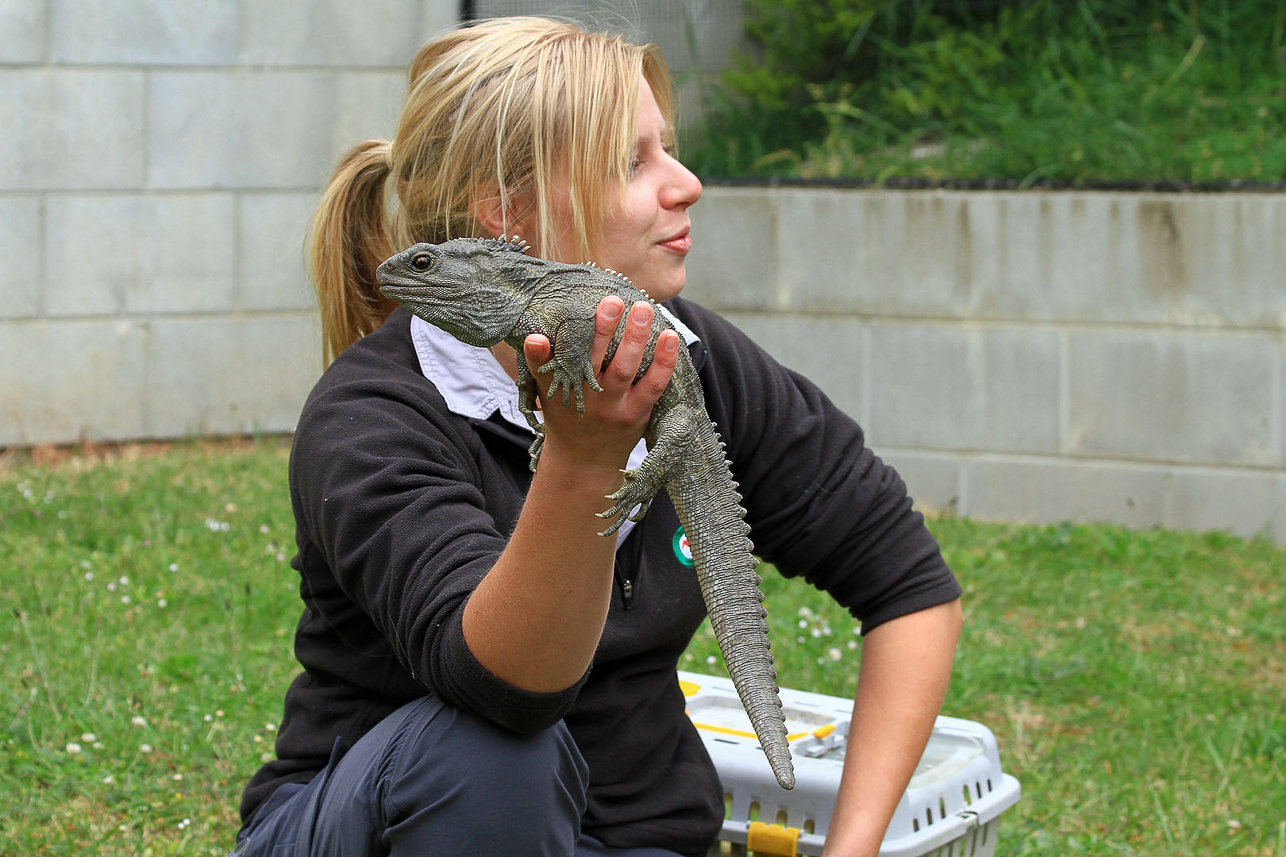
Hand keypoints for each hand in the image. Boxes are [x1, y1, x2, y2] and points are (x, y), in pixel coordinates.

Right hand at [522, 296, 679, 473]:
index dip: (556, 344)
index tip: (551, 327)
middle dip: (604, 329)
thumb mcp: (547, 392)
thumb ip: (542, 364)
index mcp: (563, 389)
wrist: (584, 462)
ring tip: (643, 308)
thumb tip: (534, 336)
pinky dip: (663, 362)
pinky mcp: (638, 413)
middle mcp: (588, 398)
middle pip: (595, 360)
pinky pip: (653, 385)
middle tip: (613, 300)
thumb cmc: (566, 417)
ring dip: (635, 338)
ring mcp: (615, 407)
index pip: (560, 360)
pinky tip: (670, 337)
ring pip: (625, 369)